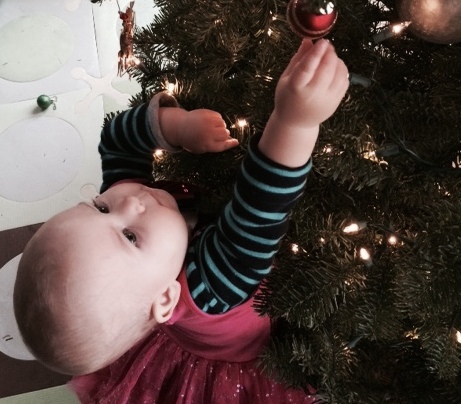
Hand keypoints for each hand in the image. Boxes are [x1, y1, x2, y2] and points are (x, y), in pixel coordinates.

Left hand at [177, 109, 238, 152]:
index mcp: (207, 145)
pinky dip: (217, 120)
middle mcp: (208, 134)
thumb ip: (217, 145)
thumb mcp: (203, 148)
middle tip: (216, 134)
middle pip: (225, 134)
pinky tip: (209, 122)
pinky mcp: (206, 113)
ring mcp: (207, 122)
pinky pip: (219, 117)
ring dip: (220, 126)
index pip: (223, 145)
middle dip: (224, 135)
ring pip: (223, 124)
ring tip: (211, 128)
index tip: (236, 142)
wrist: (180, 127)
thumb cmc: (193, 140)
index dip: (231, 143)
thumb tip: (234, 141)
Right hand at [258, 39, 347, 166]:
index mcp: (295, 88)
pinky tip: (334, 69)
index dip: (316, 53)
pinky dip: (342, 71)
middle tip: (326, 46)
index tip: (322, 41)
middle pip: (326, 69)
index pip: (307, 68)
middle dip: (329, 53)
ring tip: (329, 58)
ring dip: (337, 61)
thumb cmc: (288, 97)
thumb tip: (308, 40)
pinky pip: (344, 81)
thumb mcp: (286, 78)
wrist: (296, 123)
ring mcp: (326, 100)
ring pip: (339, 74)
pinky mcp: (335, 103)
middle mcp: (312, 95)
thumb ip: (298, 59)